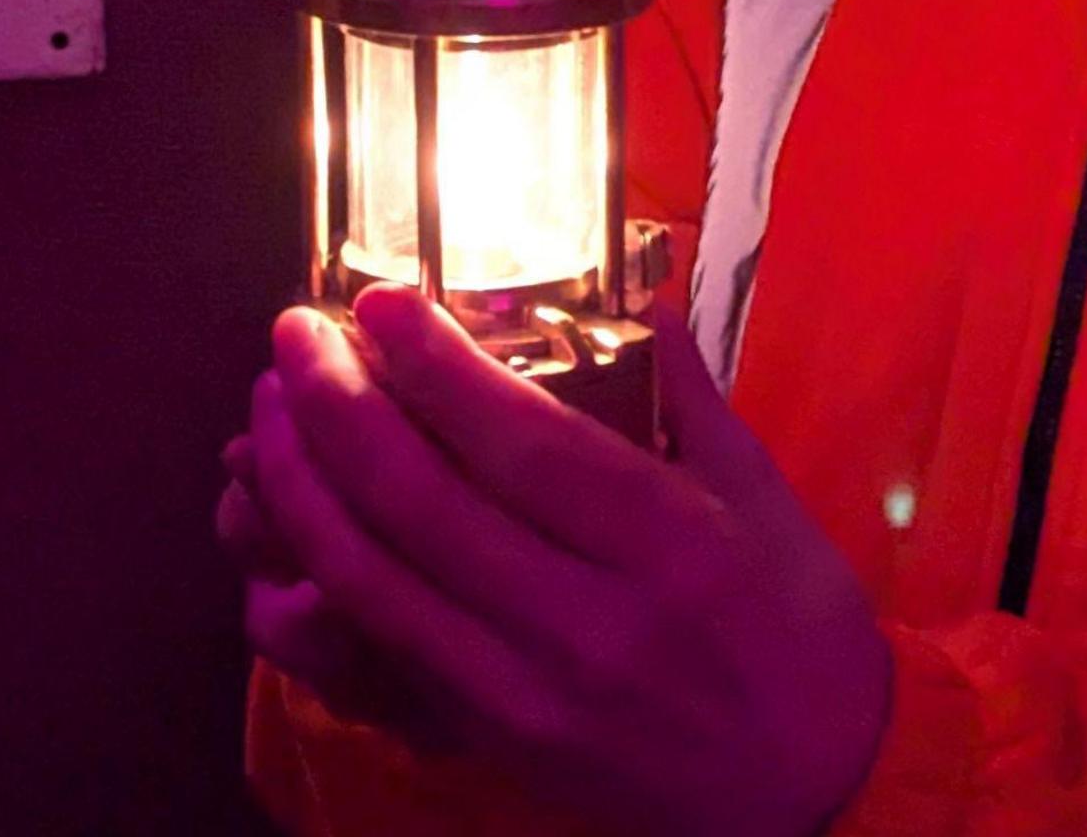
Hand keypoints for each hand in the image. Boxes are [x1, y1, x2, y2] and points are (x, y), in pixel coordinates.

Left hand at [243, 286, 893, 836]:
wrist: (816, 791)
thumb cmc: (805, 634)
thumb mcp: (775, 504)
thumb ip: (696, 400)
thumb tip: (646, 298)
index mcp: (674, 547)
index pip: (526, 443)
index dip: (437, 367)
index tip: (377, 302)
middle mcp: (589, 622)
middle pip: (423, 505)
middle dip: (336, 406)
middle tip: (294, 334)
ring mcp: (527, 693)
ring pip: (374, 581)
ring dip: (300, 487)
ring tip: (270, 411)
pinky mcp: (489, 740)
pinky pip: (372, 657)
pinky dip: (308, 590)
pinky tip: (280, 529)